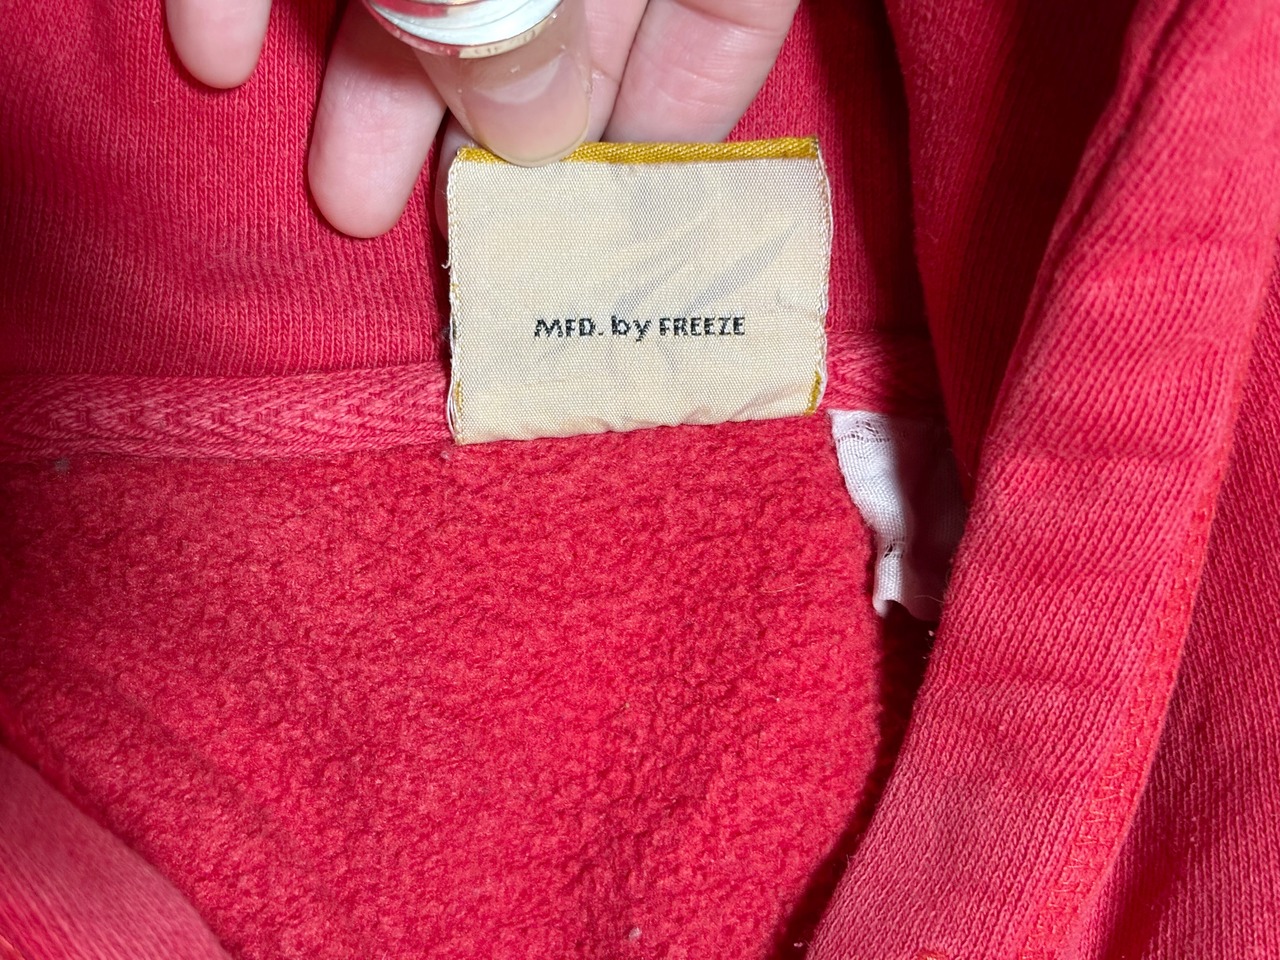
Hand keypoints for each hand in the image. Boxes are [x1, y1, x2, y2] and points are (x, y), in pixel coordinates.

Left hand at [166, 0, 801, 236]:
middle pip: (560, 1)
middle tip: (469, 229)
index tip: (634, 218)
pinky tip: (209, 55)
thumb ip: (525, 8)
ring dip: (368, 77)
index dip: (688, 107)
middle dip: (500, 123)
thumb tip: (532, 129)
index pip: (726, 2)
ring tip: (339, 198)